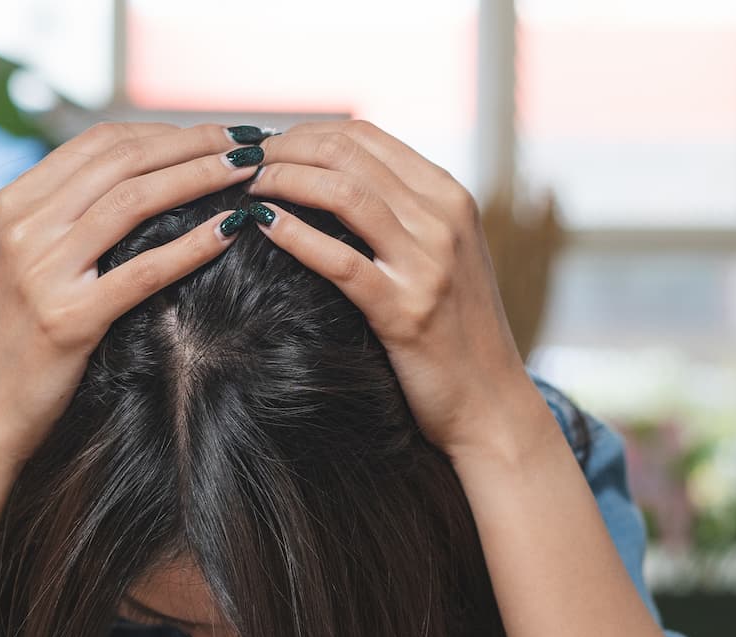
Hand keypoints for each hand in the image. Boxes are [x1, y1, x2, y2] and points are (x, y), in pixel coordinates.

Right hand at [0, 121, 262, 466]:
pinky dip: (192, 245)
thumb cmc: (8, 340)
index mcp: (11, 204)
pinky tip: (229, 230)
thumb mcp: (16, 261)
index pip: (98, 143)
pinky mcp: (69, 320)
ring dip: (201, 177)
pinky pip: (143, 271)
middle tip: (244, 140)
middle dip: (192, 143)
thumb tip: (125, 180)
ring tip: (248, 172)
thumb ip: (56, 218)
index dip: (161, 132)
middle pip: (123, 161)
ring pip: (135, 201)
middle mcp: (24, 228)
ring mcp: (43, 273)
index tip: (206, 135)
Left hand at [244, 121, 545, 461]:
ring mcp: (427, 265)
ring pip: (343, 194)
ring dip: (284, 182)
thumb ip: (407, 216)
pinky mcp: (405, 312)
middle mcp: (443, 220)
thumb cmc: (458, 332)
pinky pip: (340, 260)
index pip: (366, 138)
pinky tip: (263, 226)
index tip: (268, 149)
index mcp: (450, 198)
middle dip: (285, 151)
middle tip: (244, 166)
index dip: (306, 134)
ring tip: (247, 191)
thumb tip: (340, 181)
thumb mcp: (445, 257)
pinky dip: (295, 235)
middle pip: (348, 155)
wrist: (491, 402)